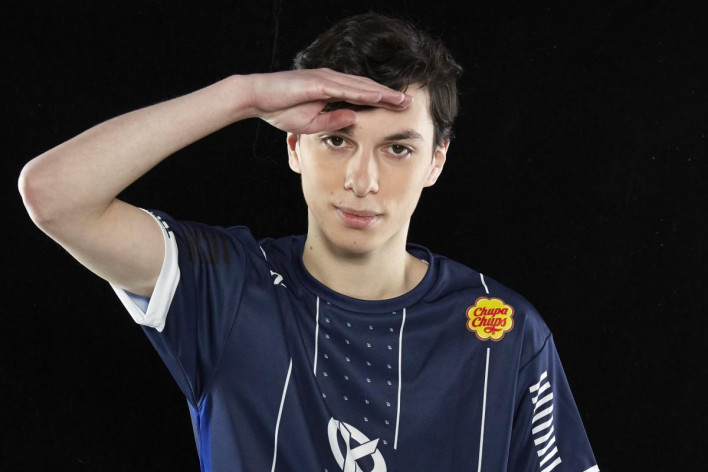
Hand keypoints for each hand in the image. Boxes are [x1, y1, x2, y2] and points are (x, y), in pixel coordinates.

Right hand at [247, 68, 411, 133]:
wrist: (257, 99)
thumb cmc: (281, 110)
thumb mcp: (313, 122)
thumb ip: (334, 119)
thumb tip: (355, 119)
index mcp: (331, 90)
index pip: (362, 96)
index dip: (382, 101)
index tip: (399, 109)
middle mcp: (332, 81)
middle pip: (367, 88)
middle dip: (389, 96)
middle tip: (410, 102)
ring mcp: (326, 79)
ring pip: (361, 86)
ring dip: (383, 93)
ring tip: (402, 100)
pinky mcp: (318, 82)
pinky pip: (346, 88)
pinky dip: (364, 92)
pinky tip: (379, 96)